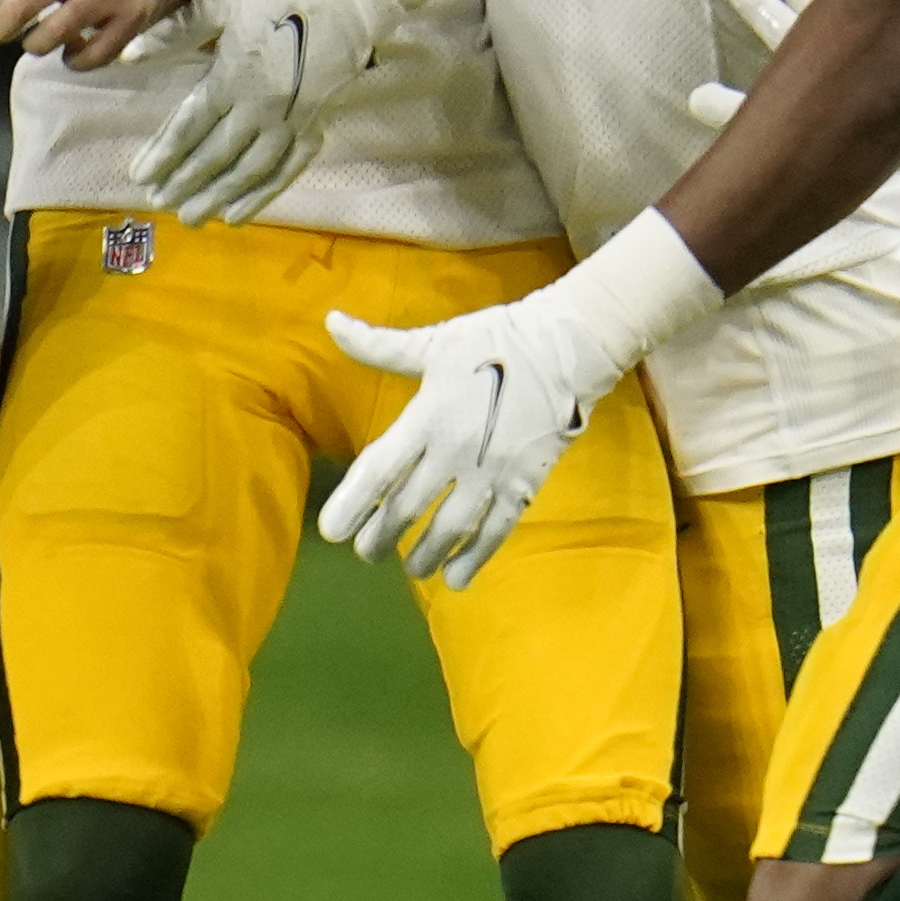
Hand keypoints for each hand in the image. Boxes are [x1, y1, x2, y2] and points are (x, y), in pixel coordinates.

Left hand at [132, 0, 480, 222]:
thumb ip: (175, 32)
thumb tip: (128, 57)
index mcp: (235, 76)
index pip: (191, 127)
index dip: (164, 154)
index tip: (139, 176)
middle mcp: (265, 107)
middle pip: (218, 156)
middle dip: (186, 182)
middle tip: (160, 204)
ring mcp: (296, 119)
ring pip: (252, 171)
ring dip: (220, 197)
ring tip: (195, 217)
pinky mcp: (320, 120)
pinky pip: (289, 168)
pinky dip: (264, 193)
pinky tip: (241, 211)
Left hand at [313, 214, 720, 584]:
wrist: (569, 349)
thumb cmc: (497, 341)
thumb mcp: (436, 341)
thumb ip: (380, 346)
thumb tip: (332, 322)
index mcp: (429, 415)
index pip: (379, 468)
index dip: (352, 503)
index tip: (330, 532)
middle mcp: (456, 450)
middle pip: (408, 507)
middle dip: (382, 537)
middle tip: (366, 553)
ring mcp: (492, 472)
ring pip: (449, 527)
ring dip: (423, 554)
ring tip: (408, 568)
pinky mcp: (523, 484)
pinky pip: (494, 531)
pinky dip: (473, 558)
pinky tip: (454, 578)